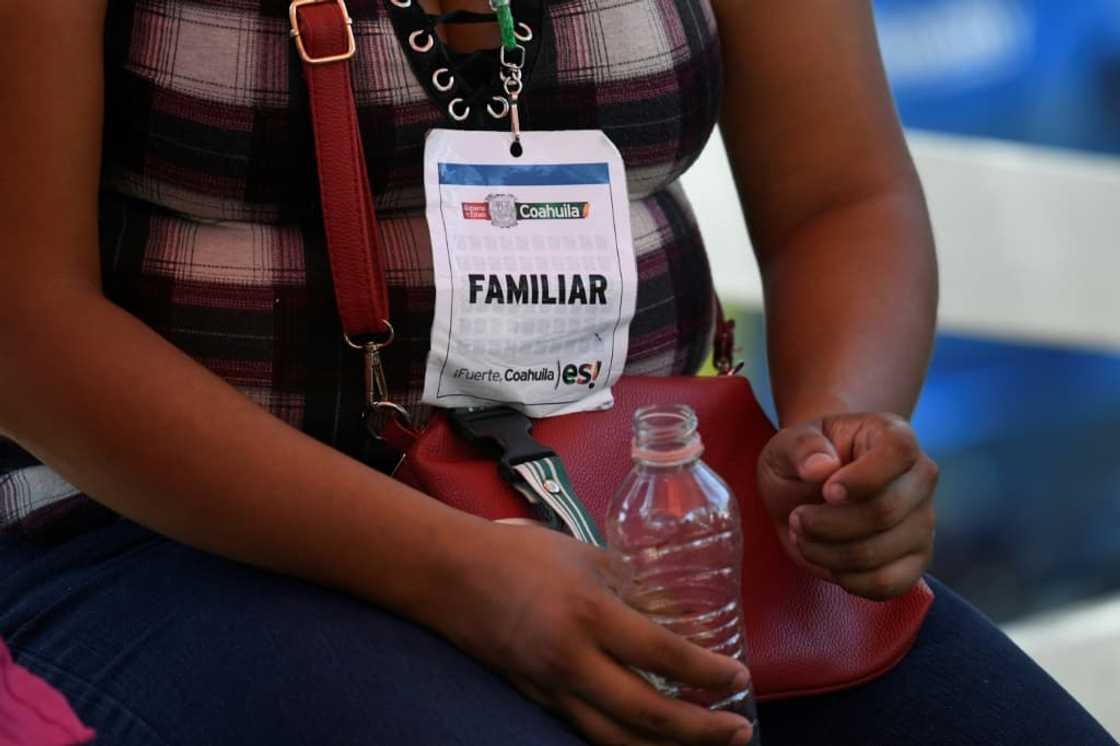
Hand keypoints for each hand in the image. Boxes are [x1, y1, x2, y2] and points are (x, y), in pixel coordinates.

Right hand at [437, 523, 754, 745]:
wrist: (451, 575)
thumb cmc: (521, 554)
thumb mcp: (586, 556)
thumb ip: (632, 584)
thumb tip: (675, 610)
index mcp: (591, 616)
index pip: (664, 655)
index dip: (708, 673)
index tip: (739, 676)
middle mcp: (574, 662)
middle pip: (648, 716)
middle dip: (702, 732)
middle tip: (739, 732)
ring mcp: (552, 689)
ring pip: (617, 741)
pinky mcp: (536, 701)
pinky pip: (589, 732)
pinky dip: (626, 741)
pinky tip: (650, 739)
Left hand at [757, 412, 937, 600]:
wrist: (806, 492)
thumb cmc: (802, 462)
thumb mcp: (786, 445)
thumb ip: (801, 448)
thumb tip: (821, 467)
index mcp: (893, 436)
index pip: (898, 452)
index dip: (861, 478)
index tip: (826, 492)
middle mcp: (919, 477)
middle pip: (885, 511)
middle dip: (827, 523)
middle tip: (797, 518)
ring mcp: (923, 521)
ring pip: (881, 552)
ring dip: (828, 552)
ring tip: (804, 535)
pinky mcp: (915, 560)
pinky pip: (889, 584)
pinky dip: (848, 579)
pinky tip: (827, 559)